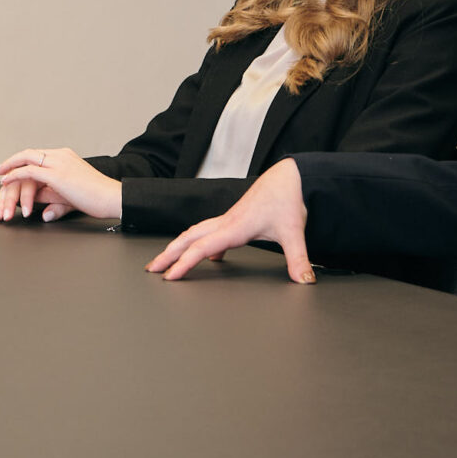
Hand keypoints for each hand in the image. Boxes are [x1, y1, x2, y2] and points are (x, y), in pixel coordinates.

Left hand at [0, 148, 123, 222]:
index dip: (23, 161)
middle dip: (12, 161)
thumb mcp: (70, 193)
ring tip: (0, 175)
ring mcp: (58, 163)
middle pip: (29, 153)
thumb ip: (53, 196)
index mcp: (66, 156)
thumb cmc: (96, 198)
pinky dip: (14, 175)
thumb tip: (40, 203)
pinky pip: (28, 172)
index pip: (38, 154)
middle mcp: (61, 155)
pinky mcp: (55, 175)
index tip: (13, 168)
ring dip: (10, 168)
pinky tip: (6, 181)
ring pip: (26, 159)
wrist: (111, 198)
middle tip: (1, 169)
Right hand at [147, 159, 312, 281]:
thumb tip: (304, 281)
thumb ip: (299, 260)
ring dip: (178, 246)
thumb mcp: (295, 233)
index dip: (183, 263)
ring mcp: (229, 219)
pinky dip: (201, 244)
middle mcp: (227, 222)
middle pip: (188, 238)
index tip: (169, 276)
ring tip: (167, 260)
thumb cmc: (288, 199)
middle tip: (152, 268)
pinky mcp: (235, 218)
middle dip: (168, 254)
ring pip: (195, 232)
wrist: (290, 176)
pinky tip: (210, 257)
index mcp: (235, 227)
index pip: (201, 248)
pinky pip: (210, 232)